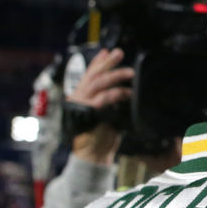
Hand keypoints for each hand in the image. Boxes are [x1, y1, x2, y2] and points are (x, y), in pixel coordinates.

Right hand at [68, 48, 133, 164]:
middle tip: (119, 53)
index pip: (88, 75)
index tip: (107, 51)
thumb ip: (107, 99)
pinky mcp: (88, 112)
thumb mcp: (105, 114)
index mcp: (80, 97)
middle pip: (93, 75)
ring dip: (115, 75)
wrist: (93, 156)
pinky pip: (104, 98)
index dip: (98, 63)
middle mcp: (77, 99)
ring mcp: (80, 105)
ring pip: (98, 83)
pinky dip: (117, 94)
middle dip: (107, 63)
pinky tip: (128, 93)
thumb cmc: (101, 137)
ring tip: (130, 72)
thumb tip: (121, 86)